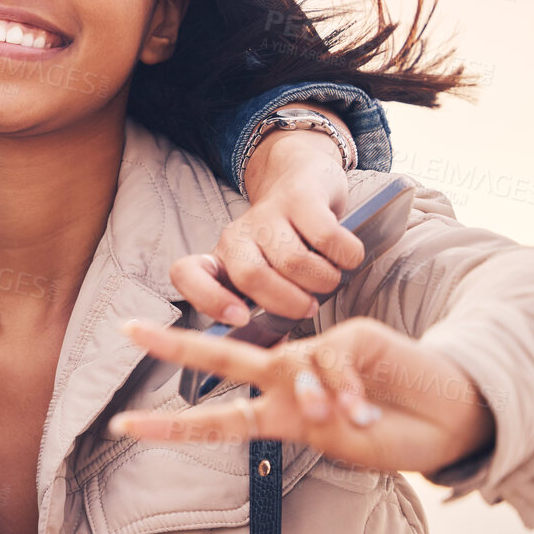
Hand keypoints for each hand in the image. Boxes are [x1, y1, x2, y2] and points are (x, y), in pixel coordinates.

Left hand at [110, 317, 495, 475]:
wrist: (451, 422)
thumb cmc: (395, 436)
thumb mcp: (343, 444)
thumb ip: (316, 421)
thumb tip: (308, 396)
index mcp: (283, 413)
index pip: (218, 420)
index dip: (172, 426)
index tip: (123, 426)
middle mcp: (291, 380)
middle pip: (222, 360)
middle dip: (173, 345)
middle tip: (126, 328)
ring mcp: (319, 355)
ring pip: (288, 363)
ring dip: (318, 400)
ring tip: (352, 421)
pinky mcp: (351, 336)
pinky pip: (333, 362)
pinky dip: (349, 391)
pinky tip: (367, 410)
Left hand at [172, 125, 363, 324]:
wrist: (302, 177)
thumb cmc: (287, 243)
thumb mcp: (269, 277)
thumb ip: (268, 313)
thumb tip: (279, 355)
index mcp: (221, 259)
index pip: (187, 273)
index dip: (209, 299)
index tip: (241, 318)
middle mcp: (237, 235)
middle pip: (251, 276)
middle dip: (287, 302)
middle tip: (309, 307)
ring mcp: (267, 214)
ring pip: (293, 261)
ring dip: (322, 281)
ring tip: (328, 279)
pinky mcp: (301, 198)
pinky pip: (327, 239)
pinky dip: (345, 257)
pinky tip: (345, 258)